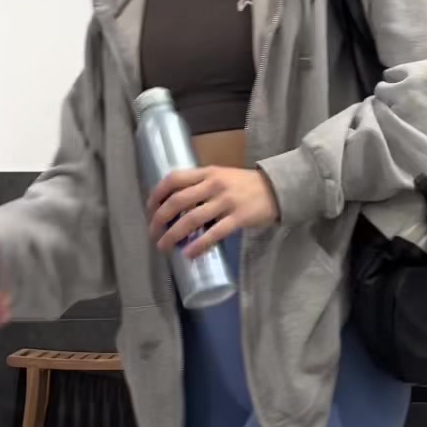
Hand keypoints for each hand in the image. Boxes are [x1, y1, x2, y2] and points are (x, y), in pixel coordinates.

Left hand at [148, 166, 278, 258]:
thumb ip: (201, 185)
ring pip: (191, 219)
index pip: (173, 179)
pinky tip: (189, 254)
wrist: (277, 189)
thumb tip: (175, 205)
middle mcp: (214, 184)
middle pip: (177, 201)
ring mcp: (226, 201)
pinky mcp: (238, 218)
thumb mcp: (221, 176)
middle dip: (159, 219)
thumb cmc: (245, 185)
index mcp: (207, 172)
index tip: (149, 210)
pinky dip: (198, 245)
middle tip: (153, 233)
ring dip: (173, 235)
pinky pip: (213, 233)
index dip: (156, 195)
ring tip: (163, 247)